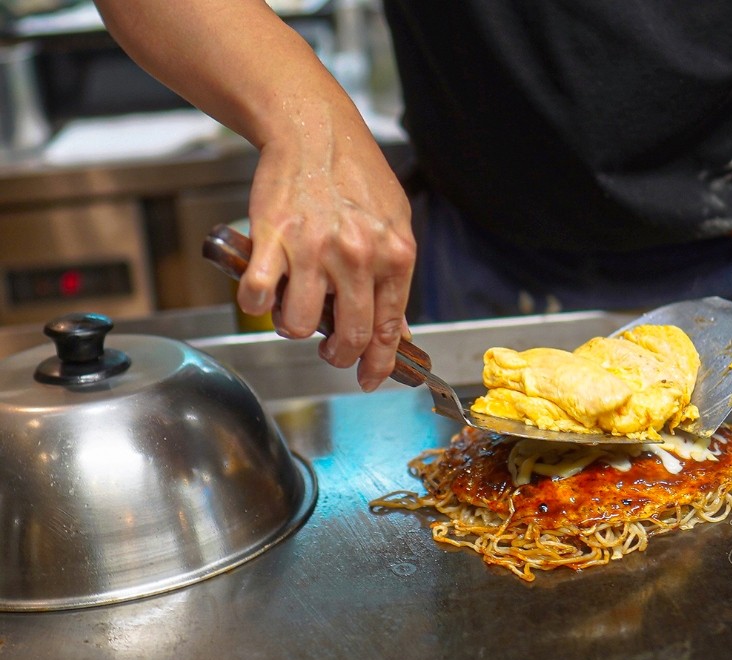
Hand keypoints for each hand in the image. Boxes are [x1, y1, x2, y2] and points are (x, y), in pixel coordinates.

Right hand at [236, 108, 416, 391]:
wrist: (314, 130)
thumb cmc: (355, 174)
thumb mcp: (395, 223)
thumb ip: (394, 277)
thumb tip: (398, 328)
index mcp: (394, 255)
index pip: (389, 329)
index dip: (378, 365)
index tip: (368, 379)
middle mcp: (357, 256)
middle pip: (348, 337)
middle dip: (337, 356)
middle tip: (329, 350)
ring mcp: (314, 249)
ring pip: (297, 326)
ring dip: (292, 327)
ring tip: (293, 307)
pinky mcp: (272, 239)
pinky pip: (256, 297)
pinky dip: (255, 303)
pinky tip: (264, 288)